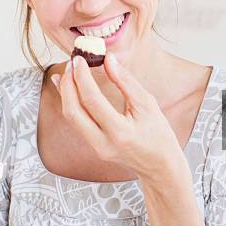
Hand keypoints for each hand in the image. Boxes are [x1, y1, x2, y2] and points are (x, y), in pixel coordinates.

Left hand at [51, 53, 184, 179]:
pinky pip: (75, 123)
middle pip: (73, 111)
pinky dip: (70, 103)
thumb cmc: (158, 135)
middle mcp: (103, 143)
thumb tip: (108, 59)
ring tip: (67, 72)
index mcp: (120, 132)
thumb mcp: (147, 104)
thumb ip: (125, 81)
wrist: (159, 166)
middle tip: (72, 63)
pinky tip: (67, 88)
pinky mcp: (93, 146)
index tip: (79, 60)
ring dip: (65, 93)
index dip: (82, 77)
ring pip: (70, 118)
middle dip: (68, 84)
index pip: (92, 101)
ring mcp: (96, 147)